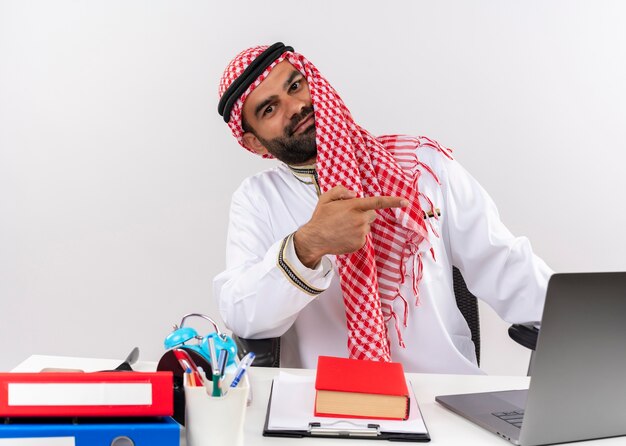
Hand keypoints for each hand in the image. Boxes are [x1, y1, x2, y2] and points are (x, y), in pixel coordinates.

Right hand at [293, 185, 408, 267]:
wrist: (315, 239)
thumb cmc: (320, 217)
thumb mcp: (326, 198)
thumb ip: (341, 190)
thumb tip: (353, 194)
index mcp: (354, 207)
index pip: (378, 202)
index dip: (393, 201)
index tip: (406, 202)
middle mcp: (360, 220)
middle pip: (372, 214)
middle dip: (364, 214)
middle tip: (347, 217)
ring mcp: (361, 233)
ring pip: (366, 226)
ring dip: (358, 225)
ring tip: (342, 227)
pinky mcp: (360, 244)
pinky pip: (363, 237)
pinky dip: (355, 236)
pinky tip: (343, 235)